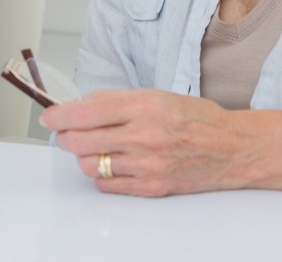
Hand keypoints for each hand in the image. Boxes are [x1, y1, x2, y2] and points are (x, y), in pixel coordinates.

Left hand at [41, 89, 249, 196]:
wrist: (232, 148)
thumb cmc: (196, 118)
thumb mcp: (155, 95)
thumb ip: (116, 102)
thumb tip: (78, 108)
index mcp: (143, 105)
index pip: (85, 111)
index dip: (58, 115)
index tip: (49, 116)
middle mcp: (144, 135)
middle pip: (79, 140)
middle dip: (65, 136)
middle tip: (66, 132)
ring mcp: (148, 164)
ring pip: (89, 165)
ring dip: (83, 156)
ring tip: (93, 148)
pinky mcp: (152, 187)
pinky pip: (107, 185)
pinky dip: (101, 175)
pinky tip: (111, 163)